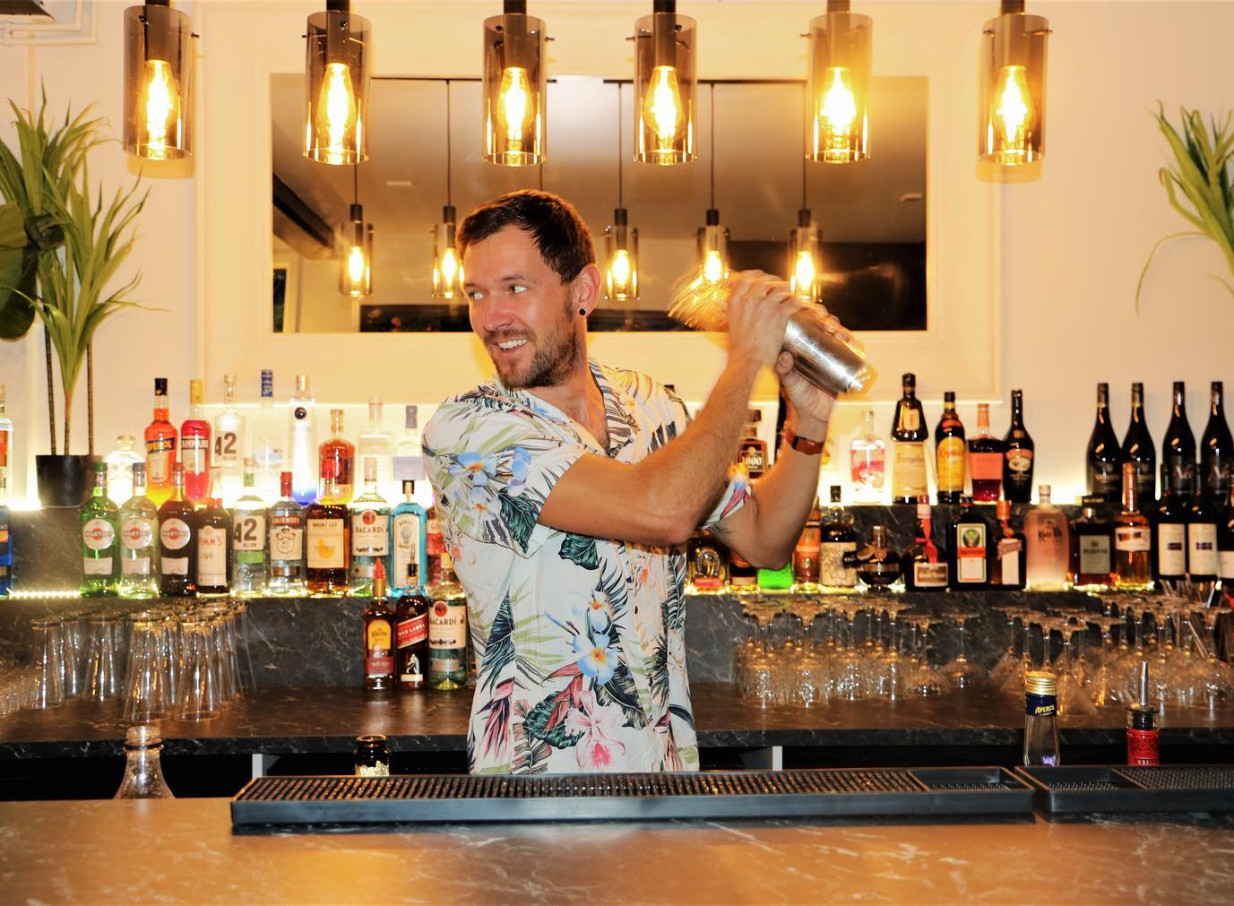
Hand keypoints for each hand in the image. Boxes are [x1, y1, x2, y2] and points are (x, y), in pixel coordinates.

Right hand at [724, 271, 800, 369]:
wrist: (748, 361)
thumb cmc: (740, 350)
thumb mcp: (731, 325)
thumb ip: (737, 312)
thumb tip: (742, 308)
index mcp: (736, 302)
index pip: (745, 278)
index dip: (755, 276)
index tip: (760, 277)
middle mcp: (750, 299)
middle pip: (764, 280)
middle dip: (773, 282)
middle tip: (778, 287)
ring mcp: (765, 305)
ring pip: (781, 288)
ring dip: (787, 291)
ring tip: (790, 296)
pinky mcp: (780, 313)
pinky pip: (794, 302)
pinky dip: (799, 303)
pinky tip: (801, 306)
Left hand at [774, 303, 848, 430]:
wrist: (814, 416)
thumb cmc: (798, 398)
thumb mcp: (788, 383)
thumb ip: (783, 371)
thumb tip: (783, 356)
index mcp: (803, 349)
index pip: (809, 326)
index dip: (811, 316)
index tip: (811, 314)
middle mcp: (820, 350)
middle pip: (827, 328)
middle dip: (829, 321)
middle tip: (826, 323)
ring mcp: (834, 357)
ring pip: (841, 337)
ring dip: (842, 330)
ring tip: (837, 334)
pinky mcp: (847, 366)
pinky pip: (854, 351)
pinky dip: (855, 344)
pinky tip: (851, 341)